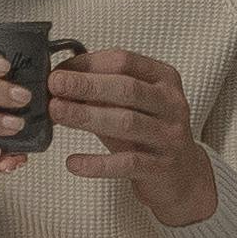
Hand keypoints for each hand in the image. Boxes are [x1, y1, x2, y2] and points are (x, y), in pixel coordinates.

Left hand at [46, 46, 218, 226]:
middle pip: (127, 89)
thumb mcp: (128, 106)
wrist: (181, 175)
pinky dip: (98, 163)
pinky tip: (73, 163)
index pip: (125, 62)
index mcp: (164, 79)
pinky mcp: (162, 167)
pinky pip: (127, 163)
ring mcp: (169, 136)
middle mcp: (172, 104)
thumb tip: (59, 79)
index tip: (60, 70)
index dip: (89, 64)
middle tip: (55, 84)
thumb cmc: (147, 133)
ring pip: (127, 122)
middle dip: (87, 85)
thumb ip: (101, 92)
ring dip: (87, 116)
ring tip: (57, 112)